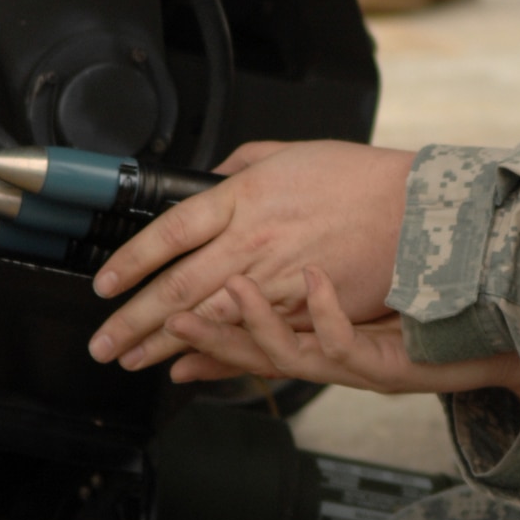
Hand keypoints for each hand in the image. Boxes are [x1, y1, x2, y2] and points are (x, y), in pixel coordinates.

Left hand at [88, 141, 416, 371]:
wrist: (415, 209)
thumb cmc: (355, 178)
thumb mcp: (287, 154)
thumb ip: (238, 169)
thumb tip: (206, 182)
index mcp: (243, 197)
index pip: (170, 232)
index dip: (132, 261)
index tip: (105, 284)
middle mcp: (254, 240)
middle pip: (179, 285)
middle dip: (134, 319)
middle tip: (104, 344)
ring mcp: (279, 278)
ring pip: (209, 317)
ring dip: (166, 343)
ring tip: (133, 360)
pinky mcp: (306, 307)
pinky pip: (252, 335)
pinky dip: (218, 354)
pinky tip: (191, 365)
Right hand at [166, 266, 519, 401]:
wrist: (502, 345)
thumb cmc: (434, 321)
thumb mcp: (364, 305)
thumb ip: (313, 291)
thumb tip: (275, 261)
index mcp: (318, 345)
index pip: (243, 346)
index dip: (197, 336)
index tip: (158, 324)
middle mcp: (330, 361)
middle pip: (252, 358)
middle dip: (206, 336)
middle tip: (169, 316)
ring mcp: (358, 366)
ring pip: (291, 355)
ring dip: (254, 324)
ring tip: (231, 289)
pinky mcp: (390, 365)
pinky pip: (347, 342)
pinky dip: (325, 309)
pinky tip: (313, 279)